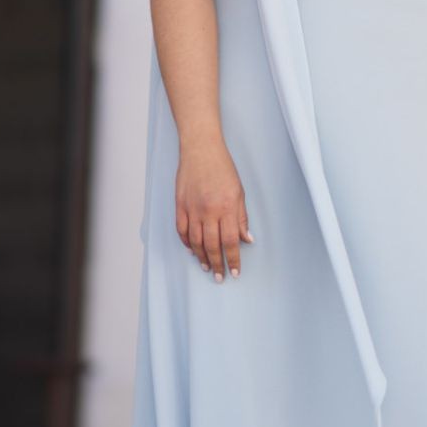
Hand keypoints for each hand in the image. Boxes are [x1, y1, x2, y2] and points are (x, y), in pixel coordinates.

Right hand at [175, 139, 253, 280]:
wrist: (201, 149)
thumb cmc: (223, 168)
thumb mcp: (239, 192)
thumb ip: (241, 218)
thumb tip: (247, 239)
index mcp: (226, 208)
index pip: (231, 241)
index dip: (233, 259)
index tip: (234, 272)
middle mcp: (209, 211)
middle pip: (212, 245)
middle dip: (217, 264)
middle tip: (220, 277)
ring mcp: (192, 208)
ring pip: (195, 241)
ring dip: (201, 257)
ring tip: (207, 267)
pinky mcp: (180, 205)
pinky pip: (182, 230)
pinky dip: (187, 242)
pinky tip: (192, 250)